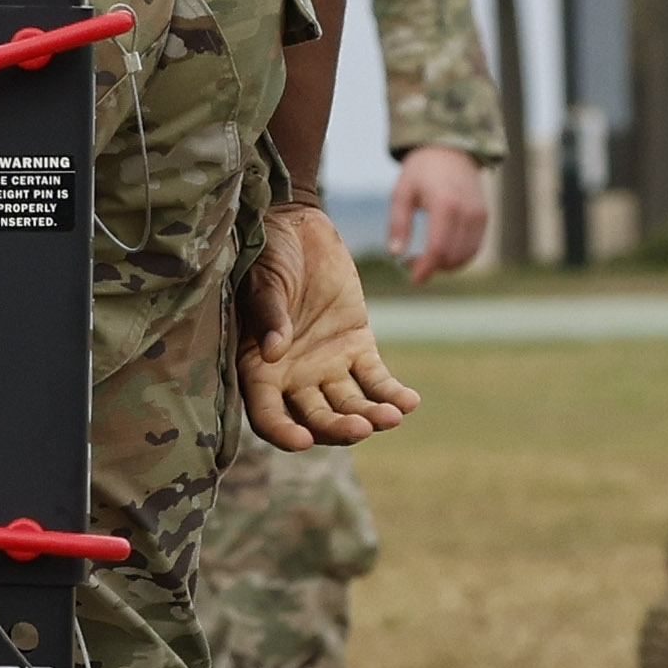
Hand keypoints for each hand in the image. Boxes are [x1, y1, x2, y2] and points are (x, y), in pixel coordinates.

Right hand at [239, 202, 421, 451]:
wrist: (298, 226)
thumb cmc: (268, 254)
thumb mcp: (262, 282)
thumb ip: (267, 315)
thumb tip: (273, 352)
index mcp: (259, 368)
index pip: (268, 415)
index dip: (283, 433)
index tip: (303, 441)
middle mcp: (293, 375)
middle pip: (315, 419)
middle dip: (338, 429)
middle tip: (361, 427)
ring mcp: (327, 365)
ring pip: (349, 406)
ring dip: (370, 416)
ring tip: (391, 417)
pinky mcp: (357, 347)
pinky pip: (377, 379)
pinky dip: (392, 394)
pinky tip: (408, 402)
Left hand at [388, 144, 491, 279]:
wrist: (451, 150)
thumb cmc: (421, 170)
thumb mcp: (402, 193)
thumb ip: (398, 224)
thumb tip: (396, 254)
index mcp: (445, 204)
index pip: (438, 248)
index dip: (426, 268)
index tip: (413, 279)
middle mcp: (466, 212)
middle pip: (453, 256)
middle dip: (433, 267)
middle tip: (412, 262)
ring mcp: (479, 215)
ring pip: (466, 256)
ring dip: (446, 265)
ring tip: (426, 256)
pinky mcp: (484, 218)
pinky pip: (475, 248)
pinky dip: (459, 257)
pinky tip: (441, 251)